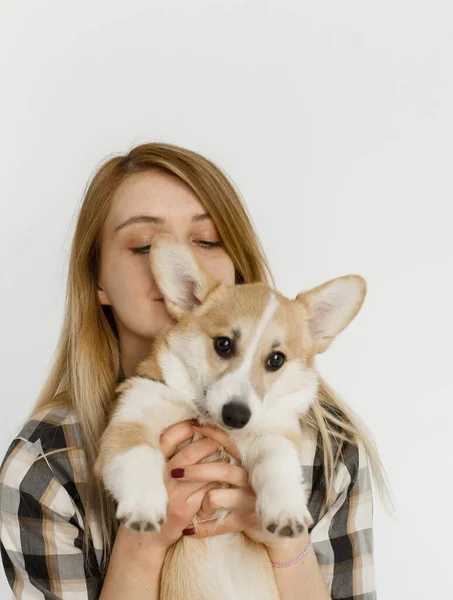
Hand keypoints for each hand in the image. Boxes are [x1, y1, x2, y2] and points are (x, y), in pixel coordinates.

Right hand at [147, 420, 221, 551]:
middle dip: (209, 443)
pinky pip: (206, 491)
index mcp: (152, 464)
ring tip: (227, 456)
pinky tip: (224, 479)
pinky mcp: (183, 510)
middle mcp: (160, 478)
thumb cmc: (155, 496)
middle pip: (190, 454)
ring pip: (201, 472)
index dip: (183, 428)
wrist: (145, 535)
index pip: (167, 439)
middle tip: (221, 439)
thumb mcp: (155, 473)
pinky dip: (217, 483)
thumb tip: (193, 428)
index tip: (198, 422)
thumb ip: (169, 454)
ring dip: (217, 462)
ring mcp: (172, 495)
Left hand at [171, 422, 310, 553]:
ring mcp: (249, 500)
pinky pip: (217, 525)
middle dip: (195, 470)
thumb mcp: (246, 469)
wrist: (278, 522)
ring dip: (198, 502)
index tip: (193, 425)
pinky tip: (189, 529)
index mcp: (249, 462)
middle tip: (175, 472)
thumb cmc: (253, 490)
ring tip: (189, 507)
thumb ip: (230, 454)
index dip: (212, 433)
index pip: (230, 442)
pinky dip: (201, 528)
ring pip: (215, 496)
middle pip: (221, 469)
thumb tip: (203, 429)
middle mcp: (251, 478)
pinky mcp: (246, 521)